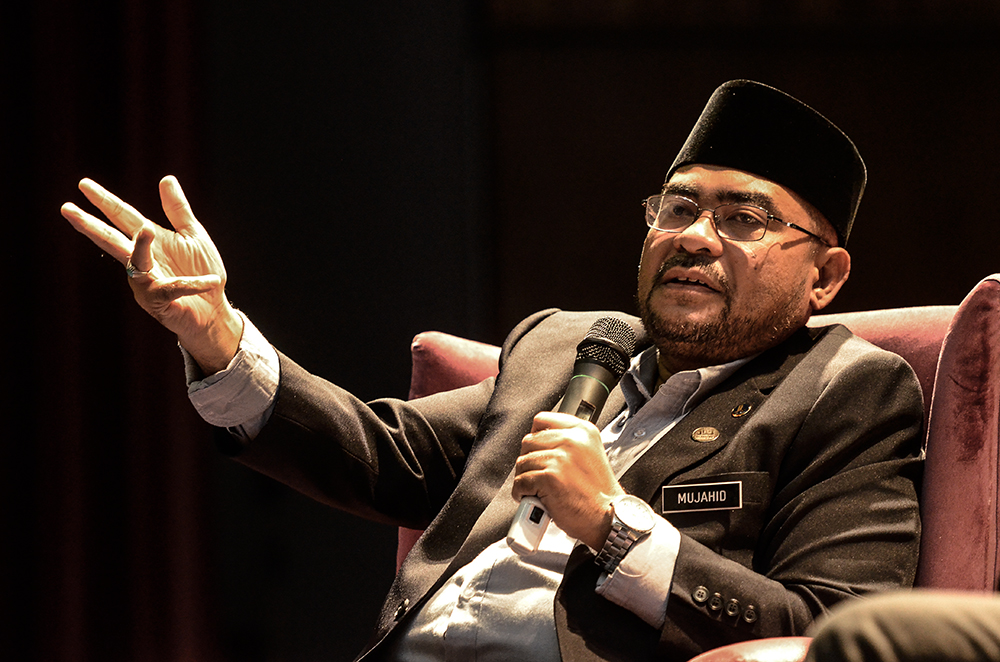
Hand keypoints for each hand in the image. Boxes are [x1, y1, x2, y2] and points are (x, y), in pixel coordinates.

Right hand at [61, 176, 242, 373]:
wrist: (214, 309)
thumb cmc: (202, 272)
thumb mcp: (193, 235)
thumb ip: (178, 210)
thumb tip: (166, 178)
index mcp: (149, 241)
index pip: (123, 217)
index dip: (104, 201)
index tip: (83, 185)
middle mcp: (141, 261)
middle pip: (112, 240)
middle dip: (90, 225)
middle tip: (66, 209)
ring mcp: (147, 283)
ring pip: (137, 263)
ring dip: (141, 247)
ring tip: (147, 228)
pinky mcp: (161, 303)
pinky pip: (174, 288)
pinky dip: (194, 284)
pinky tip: (211, 281)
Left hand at [512, 411, 624, 549]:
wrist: (607, 519)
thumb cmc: (598, 494)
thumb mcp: (590, 454)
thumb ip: (568, 443)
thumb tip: (540, 441)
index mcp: (582, 431)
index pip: (542, 420)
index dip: (536, 438)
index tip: (539, 451)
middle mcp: (571, 440)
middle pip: (528, 442)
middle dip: (530, 460)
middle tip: (539, 475)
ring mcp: (560, 458)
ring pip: (522, 463)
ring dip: (525, 478)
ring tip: (539, 489)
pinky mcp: (548, 477)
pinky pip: (520, 482)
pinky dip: (522, 493)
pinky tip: (535, 498)